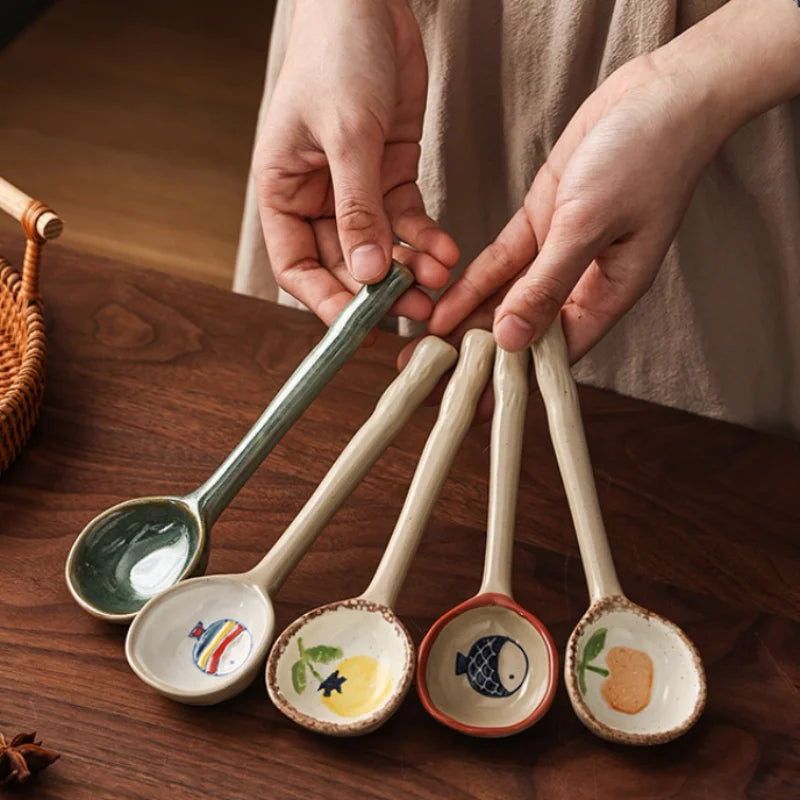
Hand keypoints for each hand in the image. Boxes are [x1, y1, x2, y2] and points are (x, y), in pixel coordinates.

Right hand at [254, 0, 457, 327]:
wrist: (368, 0)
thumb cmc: (337, 54)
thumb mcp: (346, 134)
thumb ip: (357, 207)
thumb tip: (368, 272)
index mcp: (282, 189)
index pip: (295, 266)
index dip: (324, 300)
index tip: (358, 323)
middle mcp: (316, 196)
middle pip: (344, 264)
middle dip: (379, 289)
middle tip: (413, 308)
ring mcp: (356, 189)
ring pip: (381, 248)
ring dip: (410, 269)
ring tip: (439, 282)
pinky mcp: (391, 174)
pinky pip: (408, 220)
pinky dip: (426, 239)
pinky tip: (446, 252)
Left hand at [423, 50, 727, 361]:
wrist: (662, 94)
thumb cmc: (647, 158)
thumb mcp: (589, 226)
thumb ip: (547, 284)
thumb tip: (511, 338)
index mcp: (607, 295)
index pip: (551, 354)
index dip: (510, 379)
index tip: (472, 401)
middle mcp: (581, 281)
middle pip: (521, 331)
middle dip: (475, 354)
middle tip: (430, 374)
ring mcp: (558, 252)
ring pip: (504, 299)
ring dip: (466, 320)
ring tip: (425, 345)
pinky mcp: (541, 222)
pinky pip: (501, 262)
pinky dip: (473, 281)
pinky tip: (443, 302)